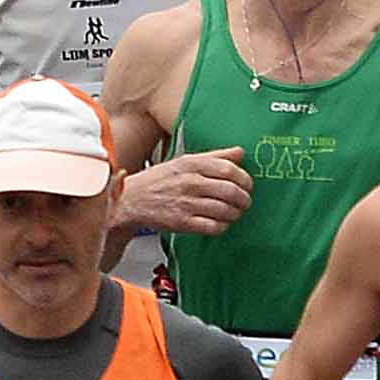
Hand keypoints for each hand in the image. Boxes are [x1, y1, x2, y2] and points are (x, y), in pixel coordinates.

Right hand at [114, 148, 251, 237]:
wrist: (132, 200)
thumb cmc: (160, 179)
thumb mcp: (185, 161)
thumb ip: (214, 156)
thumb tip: (240, 151)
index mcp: (191, 164)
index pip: (229, 170)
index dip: (245, 179)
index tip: (248, 185)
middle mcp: (190, 182)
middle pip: (231, 191)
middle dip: (244, 199)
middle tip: (245, 201)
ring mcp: (186, 203)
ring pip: (225, 210)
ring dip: (236, 214)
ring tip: (234, 213)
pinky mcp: (183, 223)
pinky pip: (214, 227)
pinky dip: (223, 226)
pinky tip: (221, 222)